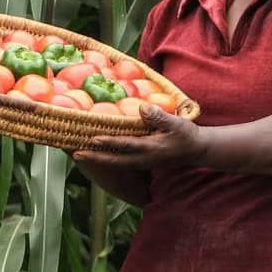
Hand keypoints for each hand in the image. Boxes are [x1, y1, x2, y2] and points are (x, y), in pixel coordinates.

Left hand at [73, 104, 204, 169]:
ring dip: (98, 160)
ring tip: (80, 154)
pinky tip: (96, 153)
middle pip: (115, 161)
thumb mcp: (177, 123)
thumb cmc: (186, 134)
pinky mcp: (141, 162)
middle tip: (76, 154)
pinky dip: (107, 159)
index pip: (126, 145)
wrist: (195, 150)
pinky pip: (120, 162)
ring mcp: (141, 162)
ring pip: (115, 163)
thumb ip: (159, 116)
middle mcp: (143, 158)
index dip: (109, 143)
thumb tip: (141, 107)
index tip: (93, 138)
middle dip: (95, 158)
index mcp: (150, 148)